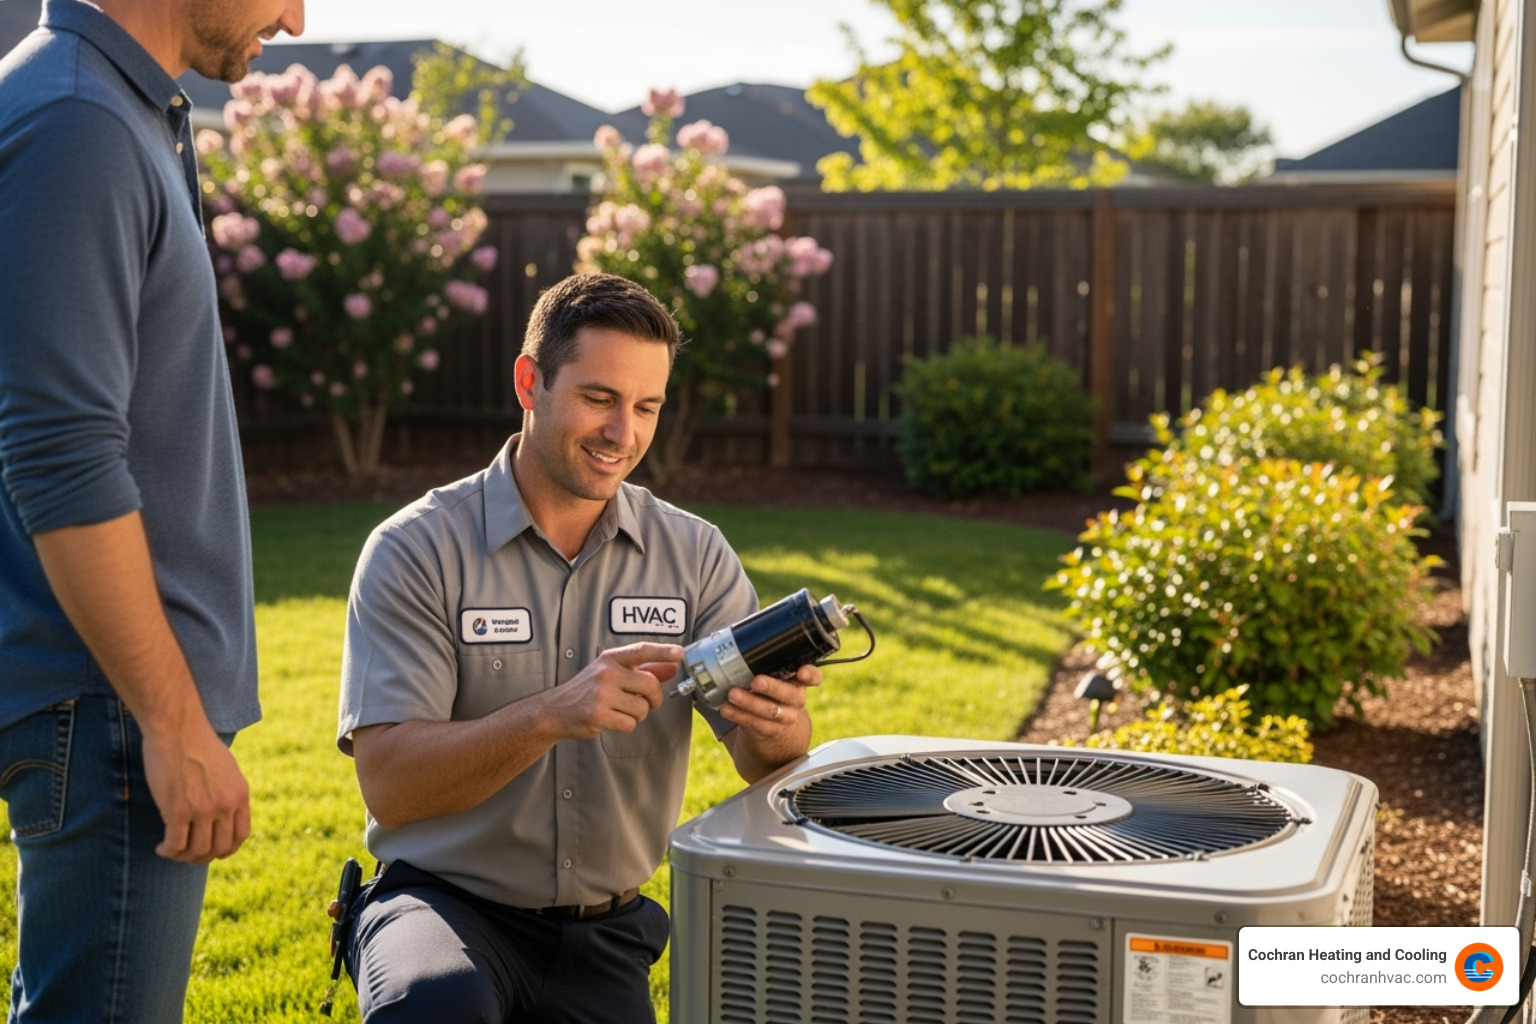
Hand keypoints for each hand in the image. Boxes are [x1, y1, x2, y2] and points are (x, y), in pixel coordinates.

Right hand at [139, 721, 250, 863]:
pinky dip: (168, 851)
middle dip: (202, 857)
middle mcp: (226, 805)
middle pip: (219, 849)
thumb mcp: (227, 770)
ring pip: (197, 851)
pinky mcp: (179, 810)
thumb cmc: (197, 746)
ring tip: (171, 850)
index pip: (241, 836)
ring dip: (183, 857)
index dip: (226, 850)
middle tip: (186, 854)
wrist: (178, 729)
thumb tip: (223, 817)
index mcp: (240, 795)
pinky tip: (161, 847)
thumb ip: (228, 793)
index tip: (211, 851)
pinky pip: (176, 845)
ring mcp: (204, 809)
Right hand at [541, 642, 682, 740]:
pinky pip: (630, 724)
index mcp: (610, 659)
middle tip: (646, 702)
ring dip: (637, 714)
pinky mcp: (598, 715)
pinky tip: (611, 720)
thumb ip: (643, 670)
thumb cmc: (588, 690)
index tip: (679, 653)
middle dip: (653, 698)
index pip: (641, 650)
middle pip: (650, 685)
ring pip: (642, 708)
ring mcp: (602, 694)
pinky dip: (625, 725)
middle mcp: (606, 673)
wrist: (555, 710)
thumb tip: (672, 667)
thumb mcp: (612, 673)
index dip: (662, 651)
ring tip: (619, 710)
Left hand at [721, 663, 821, 736]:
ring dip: (749, 702)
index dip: (810, 674)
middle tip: (756, 681)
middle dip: (772, 687)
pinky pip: (754, 724)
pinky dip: (738, 715)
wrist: (770, 721)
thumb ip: (761, 658)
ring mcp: (785, 716)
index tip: (802, 671)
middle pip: (790, 694)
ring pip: (770, 711)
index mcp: (799, 680)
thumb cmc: (768, 686)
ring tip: (732, 693)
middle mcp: (796, 699)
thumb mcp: (772, 673)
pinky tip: (726, 708)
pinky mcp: (769, 730)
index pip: (814, 677)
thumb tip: (726, 636)